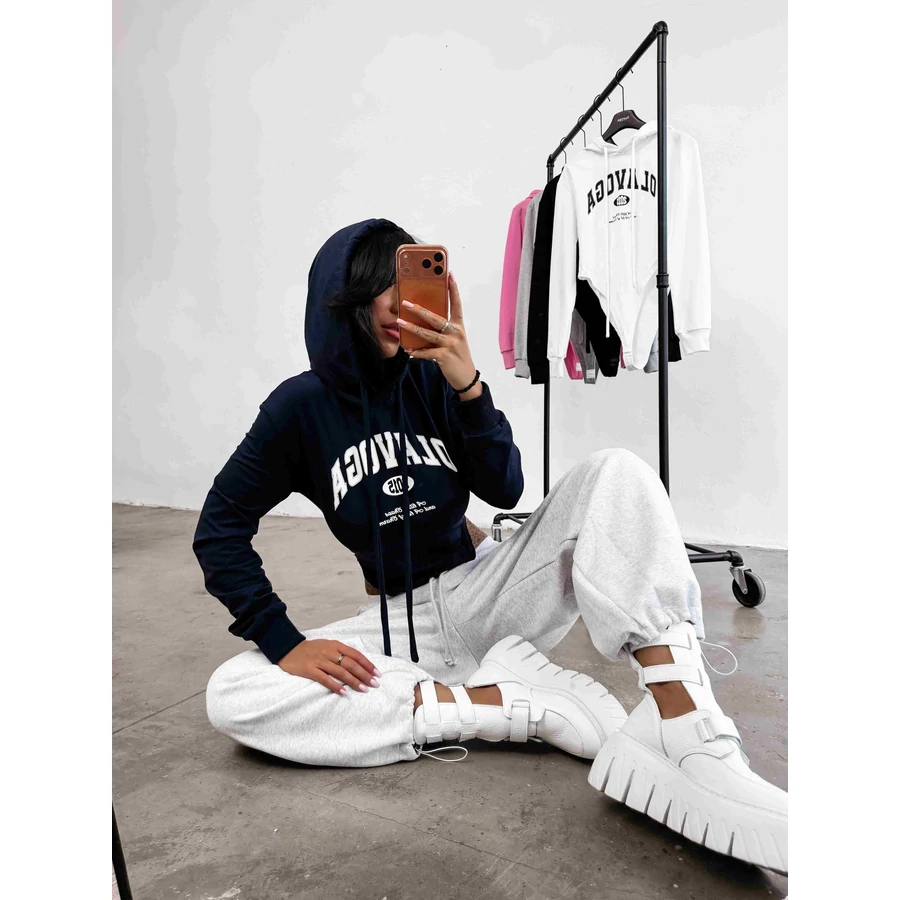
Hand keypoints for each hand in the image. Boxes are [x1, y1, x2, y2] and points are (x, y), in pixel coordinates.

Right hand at [277, 639, 381, 695]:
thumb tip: (359, 664)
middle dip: (364, 674)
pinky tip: (344, 692)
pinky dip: (335, 685)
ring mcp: (319, 660)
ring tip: (364, 689)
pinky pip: (325, 678)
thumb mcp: (328, 646)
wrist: (289, 649)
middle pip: (350, 664)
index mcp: (335, 645)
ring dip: (354, 681)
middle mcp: (329, 651)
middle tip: (375, 684)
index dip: (367, 664)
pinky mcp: (309, 669)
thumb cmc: (311, 649)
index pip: (356, 654)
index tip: (377, 674)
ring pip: (340, 671)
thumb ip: (341, 653)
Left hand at [397, 271, 482, 399]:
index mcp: (459, 326)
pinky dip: (416, 352)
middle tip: (405, 302)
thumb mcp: (455, 339)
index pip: (456, 304)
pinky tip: (407, 350)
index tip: (449, 274)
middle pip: (436, 317)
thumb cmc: (458, 356)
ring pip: (428, 333)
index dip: (453, 289)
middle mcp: (456, 333)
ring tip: (400, 322)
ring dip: (412, 328)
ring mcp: (451, 344)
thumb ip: (443, 329)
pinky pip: (427, 353)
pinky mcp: (445, 356)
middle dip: (419, 309)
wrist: (466, 377)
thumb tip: (424, 319)